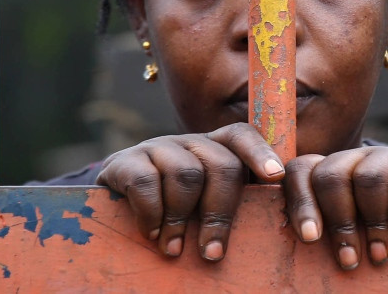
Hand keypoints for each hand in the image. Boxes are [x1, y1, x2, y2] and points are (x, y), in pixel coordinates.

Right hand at [96, 122, 284, 260]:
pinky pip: (147, 183)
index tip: (275, 177)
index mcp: (214, 148)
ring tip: (174, 248)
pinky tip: (152, 234)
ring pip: (187, 173)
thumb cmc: (172, 211)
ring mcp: (157, 147)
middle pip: (221, 163)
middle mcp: (189, 142)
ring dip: (182, 218)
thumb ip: (228, 206)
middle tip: (212, 252)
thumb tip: (265, 235)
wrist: (112, 204)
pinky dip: (152, 215)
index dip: (260, 152)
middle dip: (220, 212)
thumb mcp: (202, 206)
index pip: (242, 136)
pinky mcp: (125, 161)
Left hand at [283, 147, 387, 268]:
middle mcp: (354, 157)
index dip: (301, 203)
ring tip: (379, 255)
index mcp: (328, 170)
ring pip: (369, 179)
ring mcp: (387, 156)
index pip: (301, 172)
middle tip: (349, 260)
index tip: (309, 237)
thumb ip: (328, 232)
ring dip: (373, 223)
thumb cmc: (378, 232)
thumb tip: (311, 250)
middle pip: (332, 176)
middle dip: (339, 222)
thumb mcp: (350, 230)